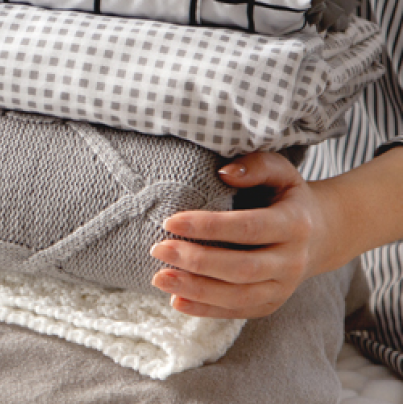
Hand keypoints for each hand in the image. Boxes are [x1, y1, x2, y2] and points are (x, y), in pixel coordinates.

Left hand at [149, 152, 344, 318]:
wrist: (320, 234)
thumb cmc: (286, 197)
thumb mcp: (281, 172)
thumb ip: (256, 166)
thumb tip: (224, 172)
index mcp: (294, 224)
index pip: (248, 228)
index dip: (208, 227)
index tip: (169, 222)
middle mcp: (293, 261)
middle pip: (242, 267)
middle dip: (197, 261)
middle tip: (158, 250)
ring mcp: (284, 287)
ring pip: (239, 295)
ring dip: (196, 290)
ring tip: (159, 278)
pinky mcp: (271, 303)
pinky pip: (238, 311)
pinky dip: (206, 310)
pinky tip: (176, 301)